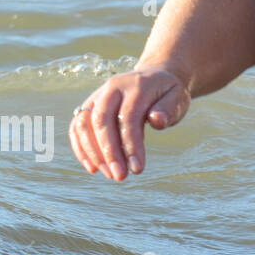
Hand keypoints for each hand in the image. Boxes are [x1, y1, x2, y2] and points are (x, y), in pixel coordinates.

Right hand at [69, 67, 191, 179]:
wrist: (154, 77)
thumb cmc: (167, 93)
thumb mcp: (178, 98)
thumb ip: (169, 109)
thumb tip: (157, 120)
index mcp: (136, 85)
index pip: (129, 117)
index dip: (131, 144)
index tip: (137, 168)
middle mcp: (112, 87)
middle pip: (102, 120)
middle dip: (109, 152)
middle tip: (120, 177)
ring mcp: (97, 95)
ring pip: (84, 124)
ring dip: (93, 153)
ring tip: (111, 174)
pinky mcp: (88, 106)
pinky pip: (76, 127)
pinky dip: (81, 148)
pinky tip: (93, 168)